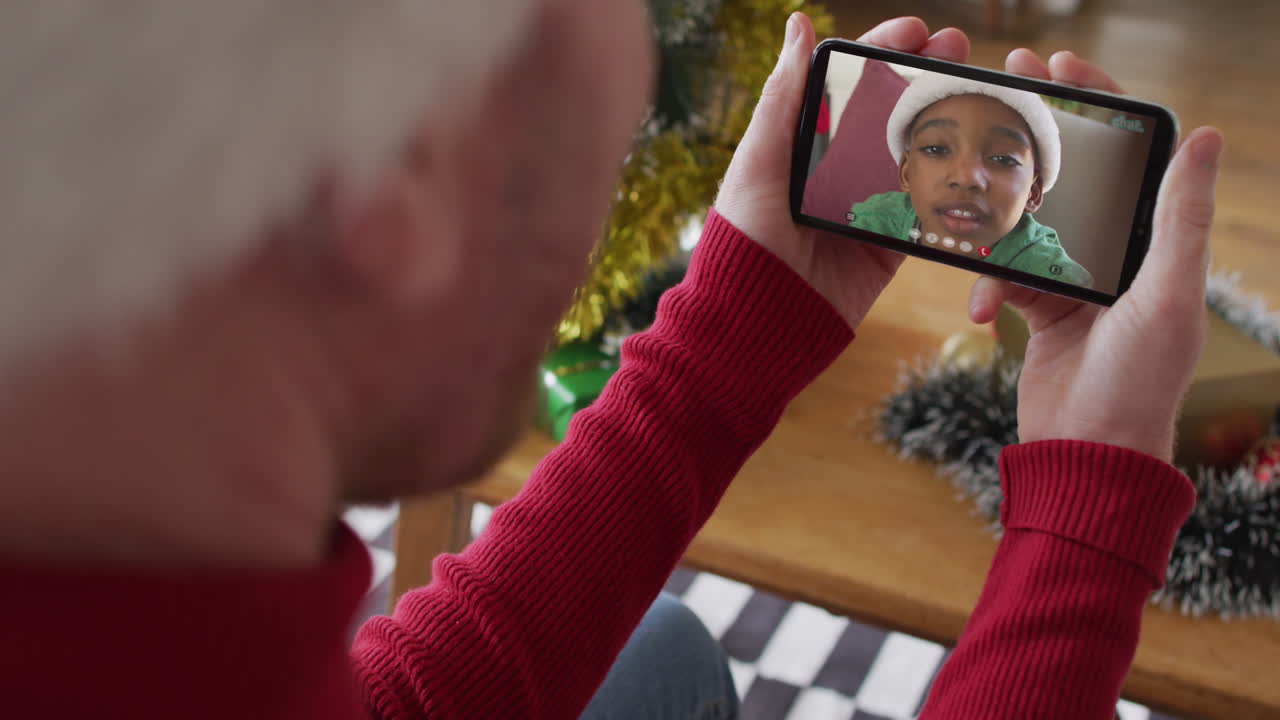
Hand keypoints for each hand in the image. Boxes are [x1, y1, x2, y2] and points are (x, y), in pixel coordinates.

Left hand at [714, 14, 969, 327]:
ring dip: (948, 121)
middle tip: (959, 51)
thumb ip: (784, 98)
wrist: (758, 322)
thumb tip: (797, 24)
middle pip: (891, 111)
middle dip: (926, 76)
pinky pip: (927, 210)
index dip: (884, 51)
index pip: (849, 84)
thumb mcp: (759, 162)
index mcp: (804, 143)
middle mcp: (837, 170)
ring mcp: (866, 207)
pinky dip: (954, 187)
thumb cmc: (745, 239)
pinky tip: (981, 158)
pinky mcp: (888, 246)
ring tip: (980, 90)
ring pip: (917, 155)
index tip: (917, 30)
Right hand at [968, 50, 1223, 461]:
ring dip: (1000, 227)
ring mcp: (1078, 281)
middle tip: (1000, 96)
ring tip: (971, 217)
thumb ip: (1180, 217)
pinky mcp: (1041, 309)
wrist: (1086, 455)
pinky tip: (983, 310)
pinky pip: (1005, 274)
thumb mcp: (1166, 295)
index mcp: (1158, 242)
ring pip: (1029, 225)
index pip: (1131, 153)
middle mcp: (1120, 254)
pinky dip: (989, 286)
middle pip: (1074, 175)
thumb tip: (1207, 135)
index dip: (1098, 102)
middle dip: (1036, 138)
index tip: (1057, 67)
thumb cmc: (1137, 382)